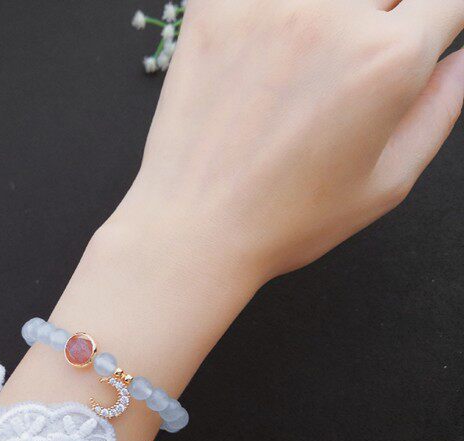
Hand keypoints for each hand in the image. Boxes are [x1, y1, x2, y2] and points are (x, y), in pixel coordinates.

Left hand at [115, 0, 463, 283]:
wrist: (193, 228)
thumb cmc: (287, 219)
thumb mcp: (387, 182)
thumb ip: (440, 110)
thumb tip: (462, 59)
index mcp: (390, 58)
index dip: (438, 21)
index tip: (420, 37)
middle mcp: (333, 15)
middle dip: (384, 17)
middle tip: (346, 68)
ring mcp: (267, 3)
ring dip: (328, 17)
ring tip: (300, 68)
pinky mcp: (214, 7)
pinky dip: (265, 12)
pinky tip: (262, 51)